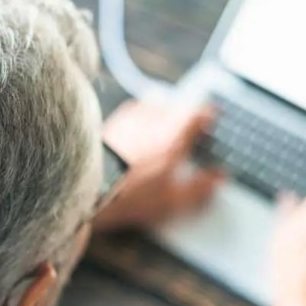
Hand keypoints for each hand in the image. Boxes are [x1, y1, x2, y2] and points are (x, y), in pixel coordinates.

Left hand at [92, 100, 224, 231]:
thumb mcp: (171, 200)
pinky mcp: (112, 121)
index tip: (213, 119)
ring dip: (164, 113)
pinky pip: (133, 110)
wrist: (86, 187)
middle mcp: (153, 120)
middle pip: (178, 106)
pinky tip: (140, 129)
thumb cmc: (130, 195)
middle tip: (191, 129)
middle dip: (186, 116)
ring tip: (166, 128)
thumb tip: (219, 177)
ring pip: (155, 105)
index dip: (209, 115)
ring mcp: (131, 117)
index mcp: (173, 136)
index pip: (199, 113)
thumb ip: (199, 187)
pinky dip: (142, 116)